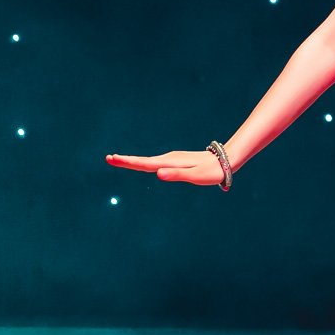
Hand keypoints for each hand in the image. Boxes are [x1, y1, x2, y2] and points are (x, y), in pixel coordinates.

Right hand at [106, 150, 224, 185]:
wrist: (226, 161)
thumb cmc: (211, 172)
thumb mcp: (195, 176)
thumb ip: (176, 175)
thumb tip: (157, 174)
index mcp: (170, 163)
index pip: (144, 164)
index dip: (127, 162)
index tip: (112, 158)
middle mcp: (169, 159)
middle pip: (143, 161)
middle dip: (125, 160)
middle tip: (108, 158)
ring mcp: (172, 159)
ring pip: (148, 161)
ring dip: (133, 161)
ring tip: (118, 160)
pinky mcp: (176, 161)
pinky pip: (155, 162)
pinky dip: (144, 162)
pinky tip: (142, 165)